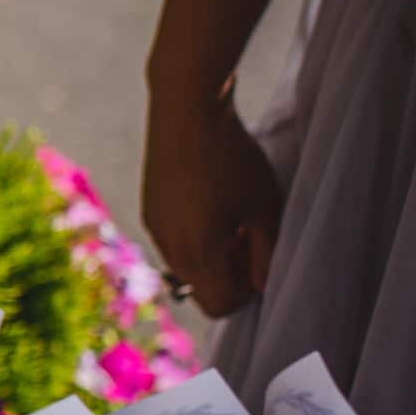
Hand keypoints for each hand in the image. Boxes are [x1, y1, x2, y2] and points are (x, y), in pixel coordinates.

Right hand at [141, 83, 282, 317]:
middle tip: (251, 238)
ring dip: (211, 254)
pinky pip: (173, 239)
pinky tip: (211, 199)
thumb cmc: (232, 158)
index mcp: (198, 254)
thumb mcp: (263, 208)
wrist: (185, 109)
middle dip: (229, 274)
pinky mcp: (149, 208)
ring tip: (232, 216)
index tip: (261, 260)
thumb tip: (263, 284)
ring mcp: (154, 227)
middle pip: (200, 287)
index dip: (246, 293)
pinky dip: (194, 234)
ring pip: (186, 263)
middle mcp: (169, 247)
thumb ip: (266, 254)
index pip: (219, 305)